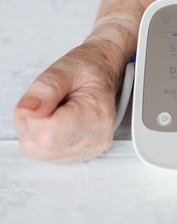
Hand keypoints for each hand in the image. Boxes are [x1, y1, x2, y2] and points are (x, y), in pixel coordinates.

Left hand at [14, 41, 119, 162]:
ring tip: (55, 108)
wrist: (103, 73)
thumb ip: (44, 90)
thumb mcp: (64, 68)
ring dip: (37, 128)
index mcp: (95, 114)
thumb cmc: (88, 69)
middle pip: (39, 144)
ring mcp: (88, 149)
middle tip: (51, 101)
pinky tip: (57, 119)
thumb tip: (26, 111)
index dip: (36, 115)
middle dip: (33, 121)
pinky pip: (44, 152)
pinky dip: (44, 135)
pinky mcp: (79, 155)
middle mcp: (96, 137)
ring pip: (38, 150)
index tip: (49, 99)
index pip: (46, 134)